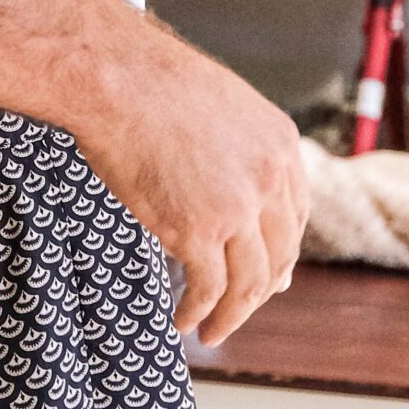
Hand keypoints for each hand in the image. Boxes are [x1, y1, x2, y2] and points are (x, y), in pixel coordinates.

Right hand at [75, 61, 307, 344]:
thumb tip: (247, 209)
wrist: (114, 78)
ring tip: (211, 330)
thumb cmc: (148, 84)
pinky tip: (184, 319)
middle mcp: (269, 178)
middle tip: (240, 309)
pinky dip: (199, 312)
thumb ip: (239, 153)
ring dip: (231, 315)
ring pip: (249, 282)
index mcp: (280, 143)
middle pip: (279, 254)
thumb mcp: (217, 110)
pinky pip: (209, 289)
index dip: (281, 251)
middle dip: (260, 290)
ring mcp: (237, 207)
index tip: (270, 274)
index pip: (295, 214)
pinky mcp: (197, 230)